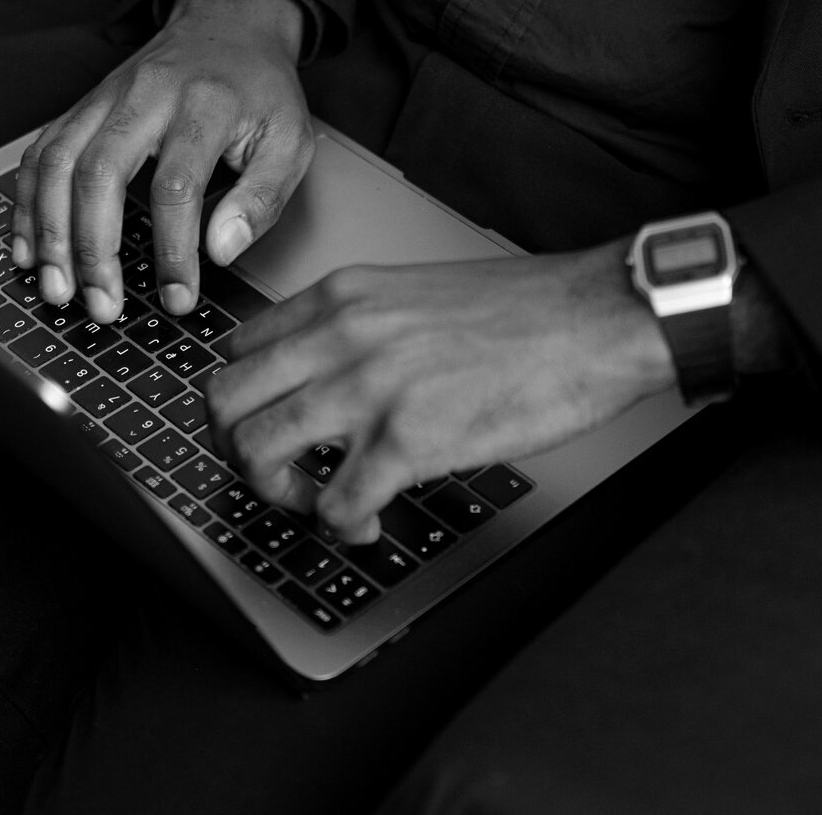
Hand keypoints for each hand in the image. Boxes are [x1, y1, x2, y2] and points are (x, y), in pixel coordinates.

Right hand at [10, 0, 314, 321]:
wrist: (229, 25)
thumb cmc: (259, 91)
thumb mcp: (290, 140)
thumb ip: (262, 197)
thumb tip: (220, 251)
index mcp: (204, 104)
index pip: (177, 186)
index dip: (173, 250)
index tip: (177, 298)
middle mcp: (145, 96)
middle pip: (99, 171)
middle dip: (92, 248)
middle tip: (101, 306)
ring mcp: (105, 98)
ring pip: (58, 161)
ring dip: (50, 232)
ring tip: (56, 289)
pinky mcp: (82, 106)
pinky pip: (41, 153)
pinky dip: (28, 204)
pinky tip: (30, 249)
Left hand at [205, 241, 677, 542]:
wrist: (596, 318)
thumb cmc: (527, 311)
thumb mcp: (415, 293)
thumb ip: (361, 327)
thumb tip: (330, 375)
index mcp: (342, 297)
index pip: (238, 349)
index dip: (240, 401)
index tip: (261, 425)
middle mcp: (341, 336)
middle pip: (225, 401)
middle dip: (234, 452)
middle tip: (272, 472)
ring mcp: (369, 388)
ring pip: (257, 451)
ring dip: (275, 491)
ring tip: (314, 501)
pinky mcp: (408, 440)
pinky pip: (334, 505)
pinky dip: (341, 526)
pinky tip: (367, 522)